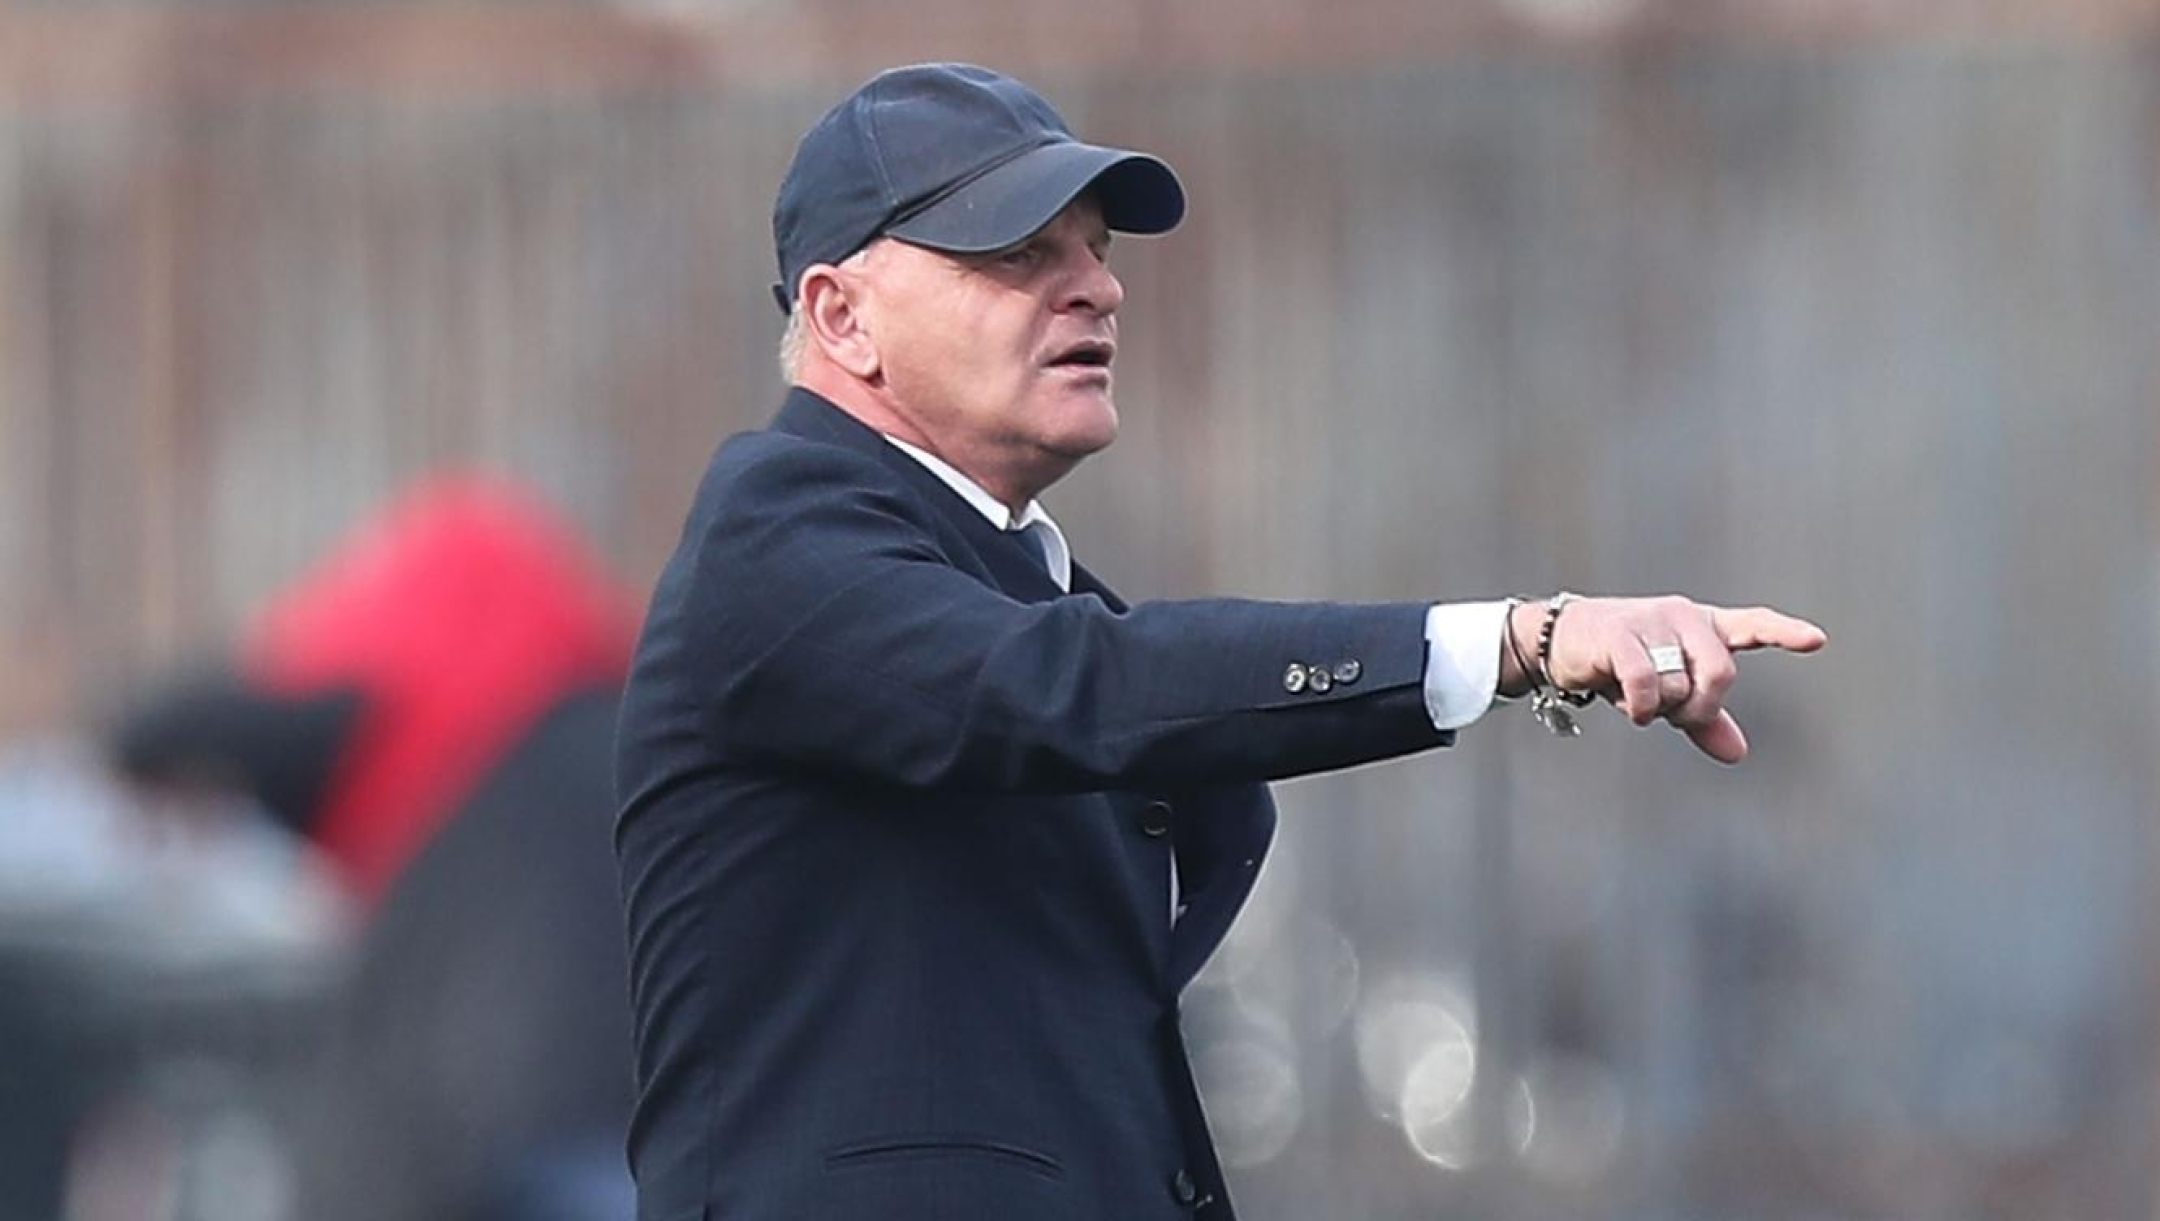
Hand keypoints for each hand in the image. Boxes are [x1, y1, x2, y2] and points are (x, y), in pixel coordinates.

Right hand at [1504, 595, 1825, 763]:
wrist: (1558, 642)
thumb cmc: (1619, 664)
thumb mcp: (1666, 692)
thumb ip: (1704, 720)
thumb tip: (1738, 754)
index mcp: (1701, 626)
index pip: (1750, 625)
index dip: (1784, 633)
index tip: (1817, 641)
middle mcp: (1683, 617)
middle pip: (1722, 673)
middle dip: (1700, 707)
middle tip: (1673, 715)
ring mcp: (1651, 621)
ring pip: (1680, 685)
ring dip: (1661, 709)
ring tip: (1639, 703)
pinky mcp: (1619, 633)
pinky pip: (1647, 682)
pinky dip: (1642, 706)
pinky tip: (1630, 706)